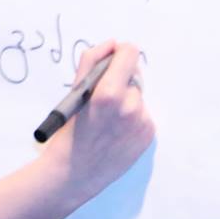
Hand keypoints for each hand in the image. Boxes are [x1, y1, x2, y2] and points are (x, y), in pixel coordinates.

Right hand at [36, 40, 154, 214]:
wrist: (75, 174)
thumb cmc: (70, 132)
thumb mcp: (74, 92)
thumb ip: (92, 61)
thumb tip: (113, 44)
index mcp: (110, 93)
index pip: (130, 53)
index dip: (119, 54)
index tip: (112, 61)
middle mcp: (131, 107)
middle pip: (135, 74)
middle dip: (121, 79)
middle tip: (104, 99)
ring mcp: (143, 122)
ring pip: (139, 95)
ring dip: (127, 99)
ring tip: (109, 118)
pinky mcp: (149, 135)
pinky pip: (144, 114)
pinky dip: (133, 117)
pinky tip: (118, 130)